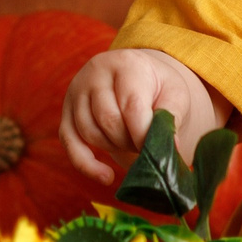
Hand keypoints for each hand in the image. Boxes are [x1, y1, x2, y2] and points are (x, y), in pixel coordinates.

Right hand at [60, 49, 220, 185]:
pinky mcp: (66, 111)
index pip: (131, 107)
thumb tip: (171, 149)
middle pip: (108, 120)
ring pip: (90, 132)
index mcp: (126, 64)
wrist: (138, 77)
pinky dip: (86, 165)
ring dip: (114, 148)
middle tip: (146, 146)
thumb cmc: (158, 87)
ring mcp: (77, 91)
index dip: (144, 135)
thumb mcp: (175, 94)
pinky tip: (107, 177)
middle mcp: (95, 72)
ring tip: (133, 145)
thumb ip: (172, 117)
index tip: (156, 148)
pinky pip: (69, 143)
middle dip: (130, 142)